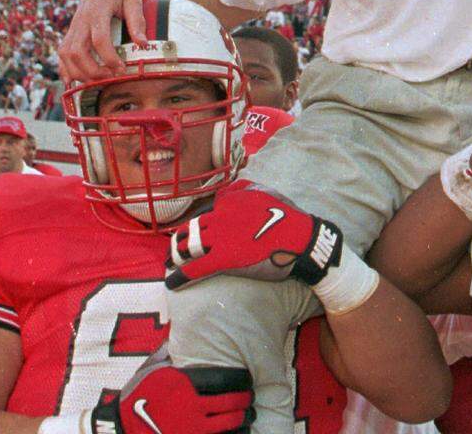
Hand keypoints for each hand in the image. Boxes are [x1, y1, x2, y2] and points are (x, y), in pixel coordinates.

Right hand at [58, 0, 146, 81]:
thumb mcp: (134, 0)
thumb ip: (137, 21)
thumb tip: (142, 44)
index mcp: (97, 11)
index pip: (99, 39)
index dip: (109, 58)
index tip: (121, 69)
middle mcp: (81, 20)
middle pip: (77, 51)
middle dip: (92, 70)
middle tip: (110, 78)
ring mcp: (73, 27)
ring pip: (66, 54)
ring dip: (79, 72)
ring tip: (98, 81)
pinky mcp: (70, 33)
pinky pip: (61, 53)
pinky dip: (65, 68)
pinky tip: (73, 81)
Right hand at [90, 346, 253, 433]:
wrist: (122, 427)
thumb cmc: (138, 396)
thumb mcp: (151, 369)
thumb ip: (169, 351)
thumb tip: (180, 332)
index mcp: (184, 383)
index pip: (225, 378)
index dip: (241, 379)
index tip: (247, 378)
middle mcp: (191, 406)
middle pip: (233, 402)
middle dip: (247, 400)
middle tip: (251, 397)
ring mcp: (192, 428)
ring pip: (230, 424)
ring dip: (244, 419)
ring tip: (249, 415)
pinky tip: (239, 431)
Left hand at [166, 182, 343, 290]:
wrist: (301, 240)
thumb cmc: (288, 217)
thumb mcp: (266, 192)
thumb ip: (244, 188)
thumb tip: (227, 191)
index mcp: (230, 199)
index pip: (205, 210)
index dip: (200, 223)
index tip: (197, 231)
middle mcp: (221, 215)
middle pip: (191, 227)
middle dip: (180, 238)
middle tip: (175, 249)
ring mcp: (220, 237)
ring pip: (187, 245)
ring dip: (175, 255)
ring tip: (170, 263)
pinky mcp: (222, 259)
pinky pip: (194, 267)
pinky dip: (180, 276)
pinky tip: (172, 283)